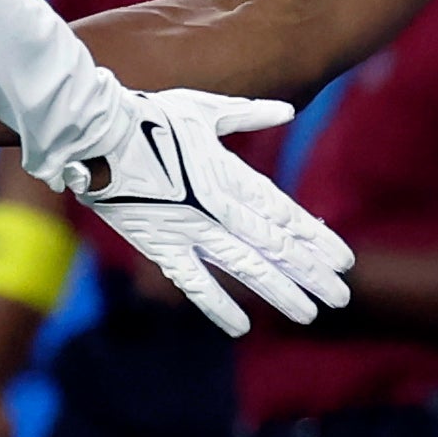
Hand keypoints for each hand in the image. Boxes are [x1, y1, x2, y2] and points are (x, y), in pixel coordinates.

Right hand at [61, 90, 352, 337]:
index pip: (283, 213)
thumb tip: (287, 112)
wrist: (93, 134)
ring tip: (308, 315)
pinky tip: (241, 327)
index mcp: (229, 174)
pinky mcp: (158, 244)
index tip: (344, 260)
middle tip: (341, 297)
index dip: (315, 238)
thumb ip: (249, 113)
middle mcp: (216, 207)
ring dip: (278, 292)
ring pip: (243, 267)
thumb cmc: (148, 114)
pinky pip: (192, 281)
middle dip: (310, 273)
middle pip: (273, 245)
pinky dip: (216, 304)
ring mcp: (188, 229)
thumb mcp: (204, 108)